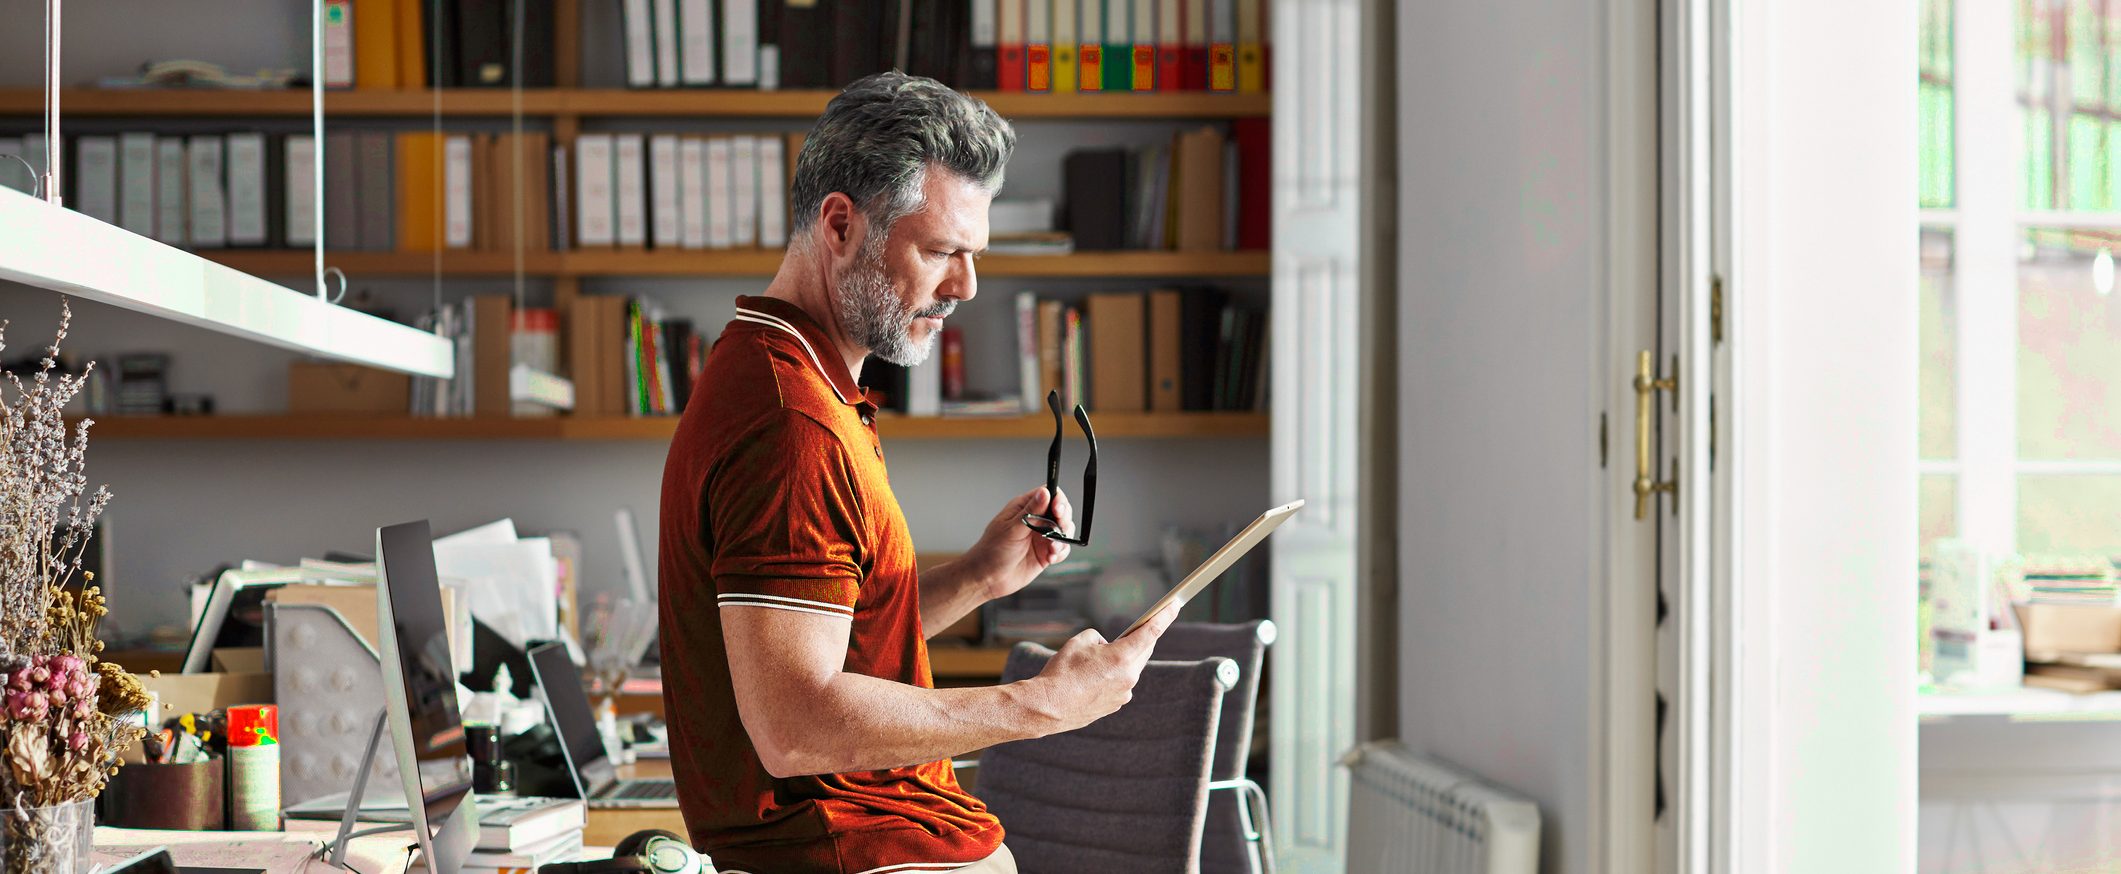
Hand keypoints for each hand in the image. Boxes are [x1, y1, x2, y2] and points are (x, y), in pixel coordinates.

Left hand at [962, 486, 1073, 599]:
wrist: (988, 578)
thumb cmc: (991, 551)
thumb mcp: (1012, 529)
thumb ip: (1031, 512)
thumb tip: (1045, 493)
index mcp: (1024, 508)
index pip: (1049, 494)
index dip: (1058, 500)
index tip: (1058, 510)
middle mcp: (1035, 520)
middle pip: (1061, 511)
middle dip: (1063, 520)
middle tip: (1058, 530)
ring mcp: (1041, 536)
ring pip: (1064, 530)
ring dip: (1062, 539)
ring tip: (1052, 548)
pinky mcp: (1045, 552)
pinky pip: (1062, 548)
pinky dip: (1060, 553)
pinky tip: (1050, 558)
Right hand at [1019, 602, 1179, 733]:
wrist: (1048, 707)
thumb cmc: (1061, 672)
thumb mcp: (1079, 641)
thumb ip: (1099, 638)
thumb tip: (1107, 647)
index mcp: (1121, 657)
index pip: (1151, 631)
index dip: (1165, 616)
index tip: (1176, 605)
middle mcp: (1129, 677)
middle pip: (1144, 650)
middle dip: (1142, 637)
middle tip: (1141, 626)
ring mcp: (1124, 693)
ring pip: (1131, 668)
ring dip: (1123, 658)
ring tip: (1102, 656)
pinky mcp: (1116, 705)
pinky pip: (1121, 683)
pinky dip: (1113, 675)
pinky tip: (1095, 676)